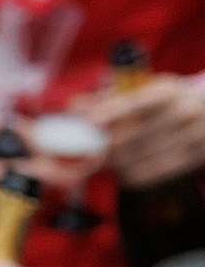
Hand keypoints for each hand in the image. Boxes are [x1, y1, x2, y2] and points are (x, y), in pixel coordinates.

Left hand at [84, 75, 204, 186]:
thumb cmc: (168, 102)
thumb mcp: (145, 91)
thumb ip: (108, 98)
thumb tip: (73, 105)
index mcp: (167, 91)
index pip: (136, 102)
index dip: (112, 112)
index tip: (92, 122)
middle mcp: (183, 111)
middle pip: (133, 134)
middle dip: (104, 146)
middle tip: (86, 153)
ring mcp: (193, 135)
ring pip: (139, 157)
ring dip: (115, 163)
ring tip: (104, 162)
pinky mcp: (195, 157)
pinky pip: (153, 173)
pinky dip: (131, 175)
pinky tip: (123, 172)